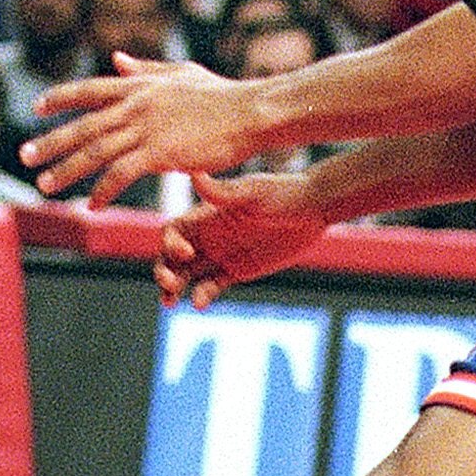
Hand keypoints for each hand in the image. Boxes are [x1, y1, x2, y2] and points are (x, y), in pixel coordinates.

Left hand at [23, 55, 260, 206]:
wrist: (248, 113)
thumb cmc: (219, 95)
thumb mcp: (178, 74)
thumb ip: (144, 69)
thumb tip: (116, 59)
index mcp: (138, 83)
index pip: (88, 89)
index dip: (60, 99)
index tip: (36, 109)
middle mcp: (135, 103)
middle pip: (83, 124)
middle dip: (51, 142)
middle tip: (25, 158)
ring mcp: (146, 127)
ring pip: (95, 150)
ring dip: (67, 170)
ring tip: (45, 186)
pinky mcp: (160, 152)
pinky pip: (122, 173)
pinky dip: (103, 190)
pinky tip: (92, 205)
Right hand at [157, 170, 324, 306]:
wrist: (312, 209)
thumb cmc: (281, 193)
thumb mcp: (251, 193)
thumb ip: (221, 191)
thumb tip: (194, 173)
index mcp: (206, 214)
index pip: (172, 230)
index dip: (170, 244)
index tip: (188, 254)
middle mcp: (209, 234)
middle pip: (172, 255)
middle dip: (163, 270)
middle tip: (169, 287)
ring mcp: (222, 254)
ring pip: (187, 274)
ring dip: (174, 287)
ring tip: (170, 302)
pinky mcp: (238, 270)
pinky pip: (211, 285)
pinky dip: (202, 294)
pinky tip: (200, 302)